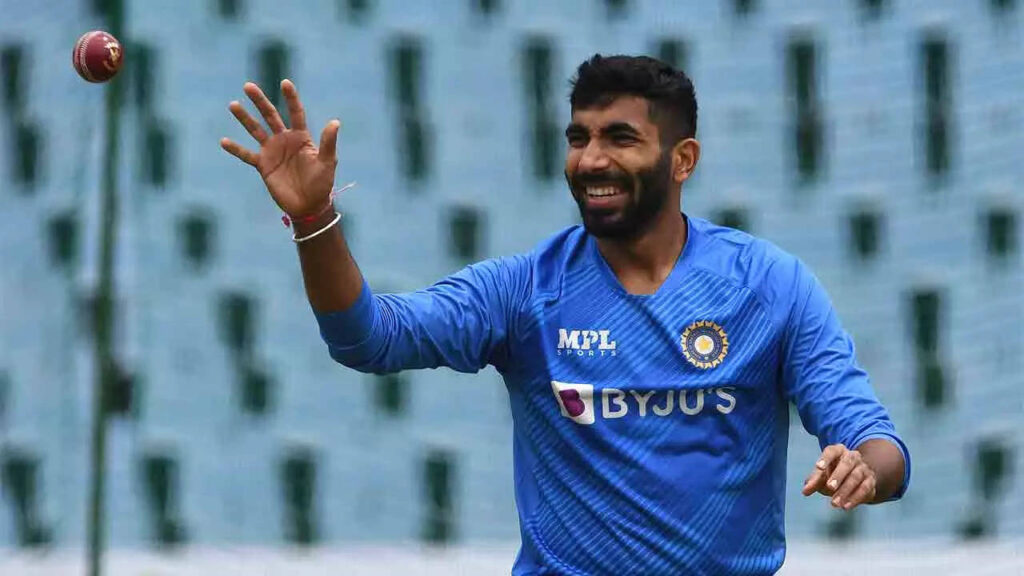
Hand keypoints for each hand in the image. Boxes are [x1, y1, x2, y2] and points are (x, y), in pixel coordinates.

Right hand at [220, 79, 340, 216]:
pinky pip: (246, 155)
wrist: (309, 205)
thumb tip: (335, 122)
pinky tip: (223, 141)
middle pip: (270, 115)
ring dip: (244, 118)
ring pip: (255, 130)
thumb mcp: (327, 162)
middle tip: (248, 85)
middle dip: (260, 101)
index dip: (291, 98)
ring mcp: (272, 152)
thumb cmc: (322, 183)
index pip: (295, 112)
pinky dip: (235, 149)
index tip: (285, 83)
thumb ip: (328, 142)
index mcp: (301, 137)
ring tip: (233, 104)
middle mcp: (285, 140)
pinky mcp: (263, 165)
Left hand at [801, 443, 876, 510]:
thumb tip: (805, 491)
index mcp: (838, 451)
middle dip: (838, 475)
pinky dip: (855, 498)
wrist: (857, 479)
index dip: (825, 458)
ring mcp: (863, 468)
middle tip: (829, 487)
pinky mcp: (871, 480)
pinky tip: (845, 506)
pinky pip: (865, 488)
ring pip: (856, 477)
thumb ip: (814, 481)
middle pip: (846, 463)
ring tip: (834, 503)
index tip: (818, 467)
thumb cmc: (834, 474)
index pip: (832, 451)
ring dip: (845, 491)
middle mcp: (853, 457)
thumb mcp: (823, 476)